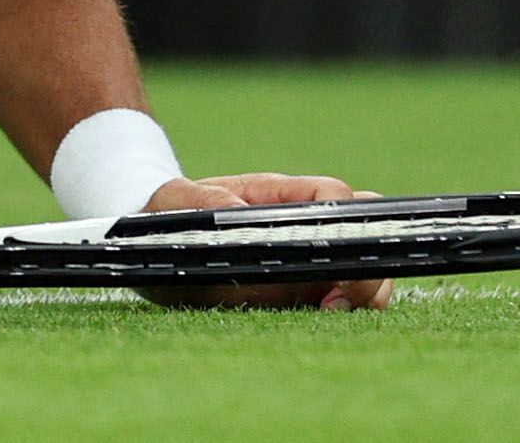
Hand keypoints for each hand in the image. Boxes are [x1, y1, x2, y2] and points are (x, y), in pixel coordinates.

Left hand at [131, 172, 395, 311]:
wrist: (153, 241)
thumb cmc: (168, 212)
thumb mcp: (173, 199)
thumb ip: (198, 198)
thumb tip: (236, 210)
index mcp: (275, 195)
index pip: (331, 195)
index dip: (341, 219)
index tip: (331, 251)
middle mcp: (299, 225)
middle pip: (360, 232)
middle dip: (366, 264)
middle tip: (340, 301)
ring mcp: (303, 259)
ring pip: (360, 267)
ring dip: (363, 292)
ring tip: (334, 313)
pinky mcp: (296, 292)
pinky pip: (335, 299)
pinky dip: (344, 310)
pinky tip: (323, 323)